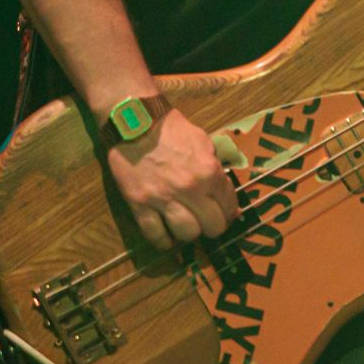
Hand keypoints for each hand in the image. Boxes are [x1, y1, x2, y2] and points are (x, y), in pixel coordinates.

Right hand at [105, 109, 239, 250]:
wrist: (134, 122)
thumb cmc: (171, 129)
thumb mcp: (203, 142)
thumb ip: (215, 167)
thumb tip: (224, 192)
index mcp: (209, 171)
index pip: (229, 206)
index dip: (229, 212)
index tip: (223, 213)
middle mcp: (190, 189)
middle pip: (212, 227)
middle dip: (212, 227)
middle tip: (205, 222)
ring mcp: (164, 199)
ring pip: (187, 235)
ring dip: (188, 233)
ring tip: (185, 226)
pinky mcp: (140, 205)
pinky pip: (155, 236)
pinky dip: (163, 241)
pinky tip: (166, 235)